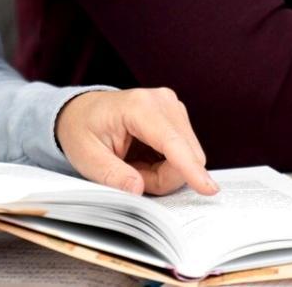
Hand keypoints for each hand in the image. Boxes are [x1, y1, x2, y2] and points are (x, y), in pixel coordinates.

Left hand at [55, 88, 219, 196]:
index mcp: (139, 107)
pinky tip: (144, 157)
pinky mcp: (178, 117)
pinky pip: (186, 156)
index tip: (209, 189)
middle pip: (186, 156)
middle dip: (160, 177)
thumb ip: (111, 175)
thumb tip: (137, 189)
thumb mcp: (86, 156)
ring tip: (133, 164)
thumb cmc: (83, 130)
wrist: (82, 111)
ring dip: (162, 173)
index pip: (172, 143)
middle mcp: (163, 101)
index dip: (190, 169)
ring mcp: (174, 107)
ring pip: (189, 159)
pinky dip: (166, 165)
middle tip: (129, 173)